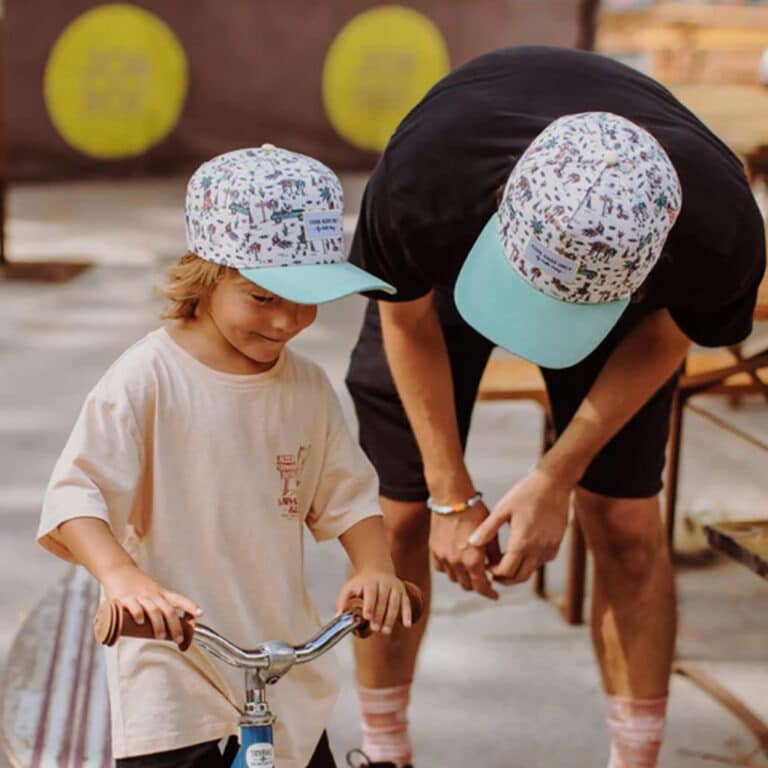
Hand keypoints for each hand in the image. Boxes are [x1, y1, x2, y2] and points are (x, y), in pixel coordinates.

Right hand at [101, 563, 202, 646]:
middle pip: (168, 610)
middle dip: (175, 626)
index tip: (201, 614)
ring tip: (161, 636)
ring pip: (154, 610)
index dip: (190, 606)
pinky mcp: (125, 598)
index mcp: (161, 593)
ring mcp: (140, 596)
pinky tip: (140, 621)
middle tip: (179, 639)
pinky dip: (138, 614)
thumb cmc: (136, 584)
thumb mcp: (152, 592)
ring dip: (159, 624)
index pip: (179, 599)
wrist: (119, 569)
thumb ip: (159, 607)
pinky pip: (134, 605)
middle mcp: (153, 595)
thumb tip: (167, 629)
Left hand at [335, 571, 411, 634]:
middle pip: (383, 600)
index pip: (370, 593)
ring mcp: (395, 587)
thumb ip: (342, 601)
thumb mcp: (349, 588)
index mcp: (370, 582)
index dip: (369, 605)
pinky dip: (407, 614)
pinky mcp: (403, 592)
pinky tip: (407, 625)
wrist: (377, 569)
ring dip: (391, 618)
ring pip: (395, 602)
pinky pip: (406, 603)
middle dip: (380, 615)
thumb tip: (338, 616)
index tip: (367, 617)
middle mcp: (384, 582)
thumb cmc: (362, 583)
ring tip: (386, 631)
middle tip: (375, 629)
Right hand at [429, 500, 501, 598]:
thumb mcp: (492, 534)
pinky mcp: (434, 550)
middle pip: (467, 586)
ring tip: (470, 567)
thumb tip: (499, 568)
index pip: (481, 587)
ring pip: (454, 578)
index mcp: (473, 560)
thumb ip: (495, 555)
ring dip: (463, 577)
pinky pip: (441, 568)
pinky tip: (456, 560)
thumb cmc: (475, 512)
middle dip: (477, 584)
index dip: (489, 593)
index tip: (494, 594)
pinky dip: (449, 568)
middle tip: (484, 578)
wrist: (452, 498)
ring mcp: (443, 557)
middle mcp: (456, 562)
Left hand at [468, 468, 571, 584]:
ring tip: (505, 561)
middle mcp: (538, 550)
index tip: (486, 567)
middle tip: (494, 571)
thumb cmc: (526, 493)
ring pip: (531, 571)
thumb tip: (471, 543)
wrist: (553, 483)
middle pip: (520, 577)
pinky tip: (520, 550)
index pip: (506, 571)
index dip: (494, 573)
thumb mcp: (503, 508)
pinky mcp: (556, 545)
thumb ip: (487, 529)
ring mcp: (549, 549)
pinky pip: (541, 562)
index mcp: (522, 542)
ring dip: (517, 571)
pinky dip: (529, 563)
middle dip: (505, 578)